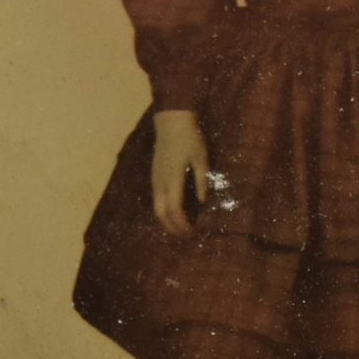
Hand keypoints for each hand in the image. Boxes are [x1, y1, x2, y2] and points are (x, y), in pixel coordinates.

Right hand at [151, 109, 209, 237]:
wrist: (171, 122)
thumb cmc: (190, 139)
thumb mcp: (202, 159)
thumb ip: (202, 180)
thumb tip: (203, 202)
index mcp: (172, 179)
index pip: (174, 210)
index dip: (182, 224)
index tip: (193, 232)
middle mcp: (160, 183)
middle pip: (161, 214)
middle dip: (172, 228)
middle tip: (186, 236)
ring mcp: (155, 180)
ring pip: (156, 208)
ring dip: (167, 221)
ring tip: (181, 228)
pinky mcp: (155, 176)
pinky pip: (157, 200)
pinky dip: (164, 211)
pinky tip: (175, 212)